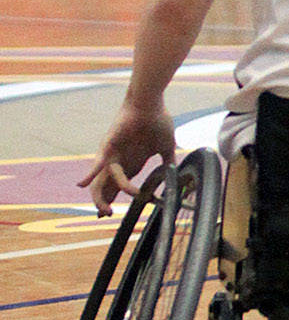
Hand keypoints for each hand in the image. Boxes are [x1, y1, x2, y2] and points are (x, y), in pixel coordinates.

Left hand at [79, 101, 176, 215]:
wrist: (151, 104)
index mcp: (132, 162)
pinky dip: (90, 174)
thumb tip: (175, 175)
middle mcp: (120, 161)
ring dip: (101, 196)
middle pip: (107, 186)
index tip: (113, 214)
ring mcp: (113, 154)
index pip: (120, 185)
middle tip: (106, 215)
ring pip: (101, 180)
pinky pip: (99, 163)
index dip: (116, 198)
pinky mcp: (109, 146)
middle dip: (104, 201)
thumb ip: (168, 162)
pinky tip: (82, 185)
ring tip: (105, 210)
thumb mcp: (167, 147)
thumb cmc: (158, 121)